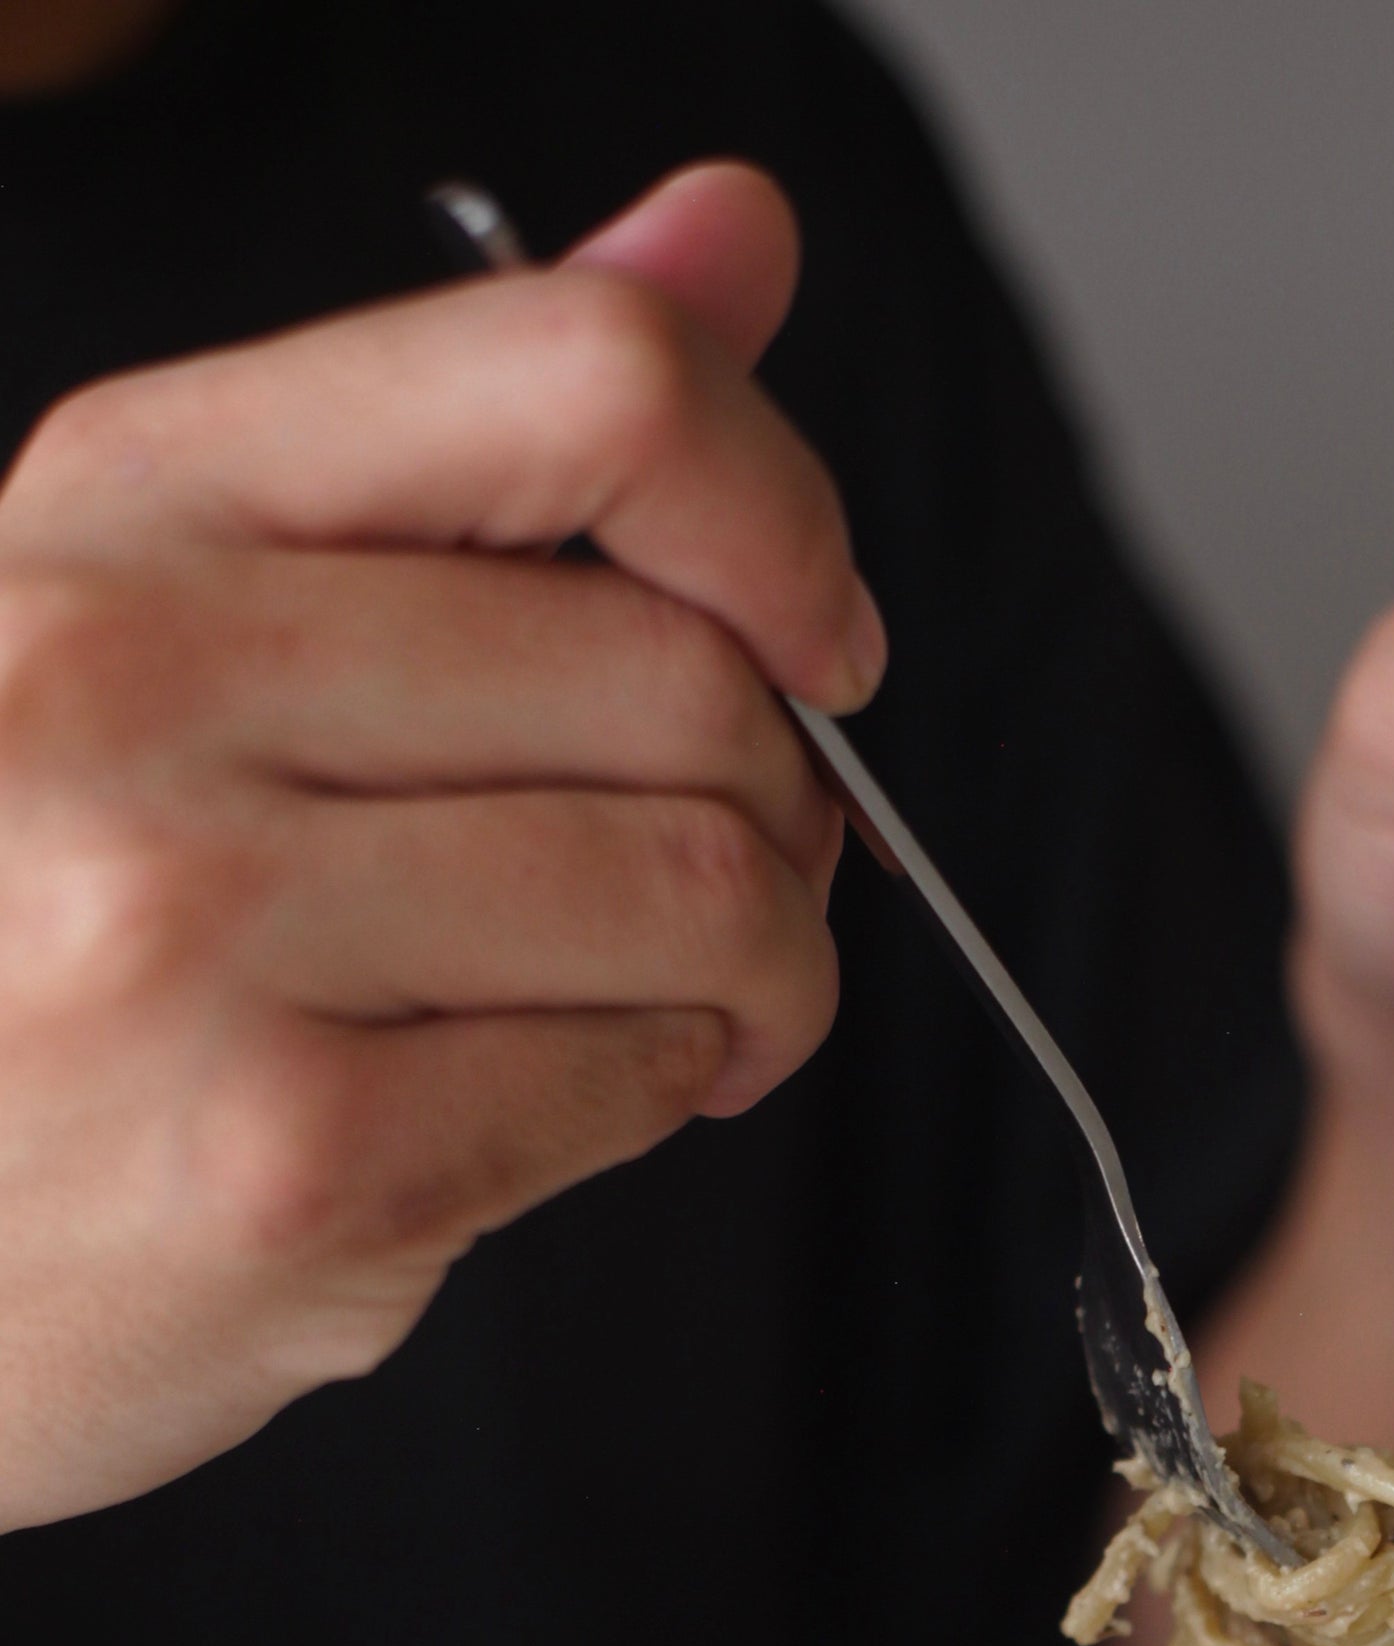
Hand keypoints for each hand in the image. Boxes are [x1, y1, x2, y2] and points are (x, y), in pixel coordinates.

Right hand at [0, 163, 875, 1531]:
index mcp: (132, 501)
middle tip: (720, 880)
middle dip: (779, 803)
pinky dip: (666, 1092)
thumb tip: (738, 235)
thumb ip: (481, 439)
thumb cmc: (66, 922)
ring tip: (682, 1002)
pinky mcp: (287, 1155)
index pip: (585, 384)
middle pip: (685, 678)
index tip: (812, 634)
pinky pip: (633, 1078)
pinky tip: (569, 1094)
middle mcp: (136, 682)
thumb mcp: (212, 619)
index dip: (776, 513)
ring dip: (761, 967)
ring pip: (699, 887)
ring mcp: (196, 927)